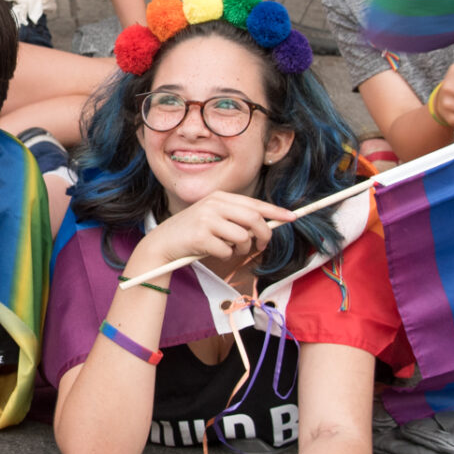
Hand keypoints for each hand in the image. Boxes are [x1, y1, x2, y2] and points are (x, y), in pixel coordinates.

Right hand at [130, 189, 293, 279]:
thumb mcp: (213, 217)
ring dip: (241, 249)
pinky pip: (227, 251)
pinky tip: (213, 252)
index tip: (291, 217)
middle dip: (264, 236)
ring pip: (242, 237)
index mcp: (219, 197)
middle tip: (262, 246)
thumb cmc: (193, 233)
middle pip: (254, 220)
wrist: (162, 243)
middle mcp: (214, 204)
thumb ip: (236, 218)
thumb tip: (267, 226)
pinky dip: (224, 256)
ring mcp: (206, 219)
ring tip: (228, 249)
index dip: (275, 211)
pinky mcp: (200, 236)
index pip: (254, 203)